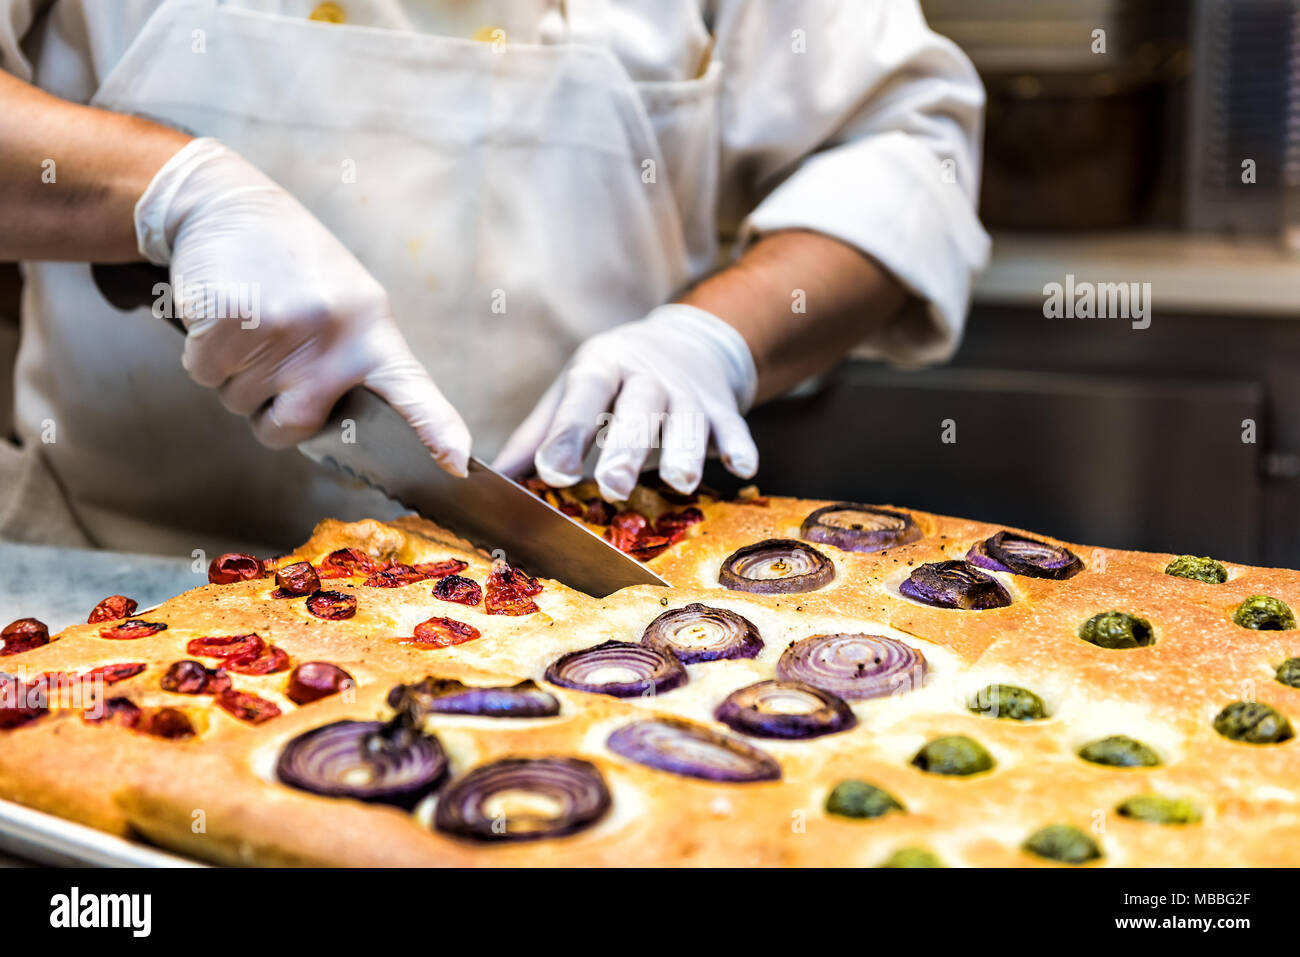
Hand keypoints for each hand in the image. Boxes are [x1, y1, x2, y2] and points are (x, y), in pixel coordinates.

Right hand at [135, 139, 470, 474]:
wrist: (227, 204)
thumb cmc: (290, 267)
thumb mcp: (344, 305)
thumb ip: (350, 363)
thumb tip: (331, 429)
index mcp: (372, 330)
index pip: (410, 389)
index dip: (435, 429)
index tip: (455, 462)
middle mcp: (334, 334)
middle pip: (296, 426)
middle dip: (270, 416)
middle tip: (268, 369)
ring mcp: (281, 329)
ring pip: (241, 404)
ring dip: (234, 378)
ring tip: (248, 324)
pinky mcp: (228, 323)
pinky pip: (205, 377)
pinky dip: (203, 357)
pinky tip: (219, 316)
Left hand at [494, 304, 758, 500]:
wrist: (689, 341)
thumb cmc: (616, 379)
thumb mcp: (577, 390)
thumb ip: (540, 434)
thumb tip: (494, 478)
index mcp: (602, 368)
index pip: (583, 399)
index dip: (567, 435)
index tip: (550, 471)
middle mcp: (647, 376)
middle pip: (637, 412)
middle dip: (626, 449)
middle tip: (612, 486)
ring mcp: (689, 392)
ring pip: (688, 421)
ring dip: (685, 452)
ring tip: (682, 483)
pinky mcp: (724, 407)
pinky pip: (734, 426)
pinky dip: (739, 446)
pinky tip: (743, 469)